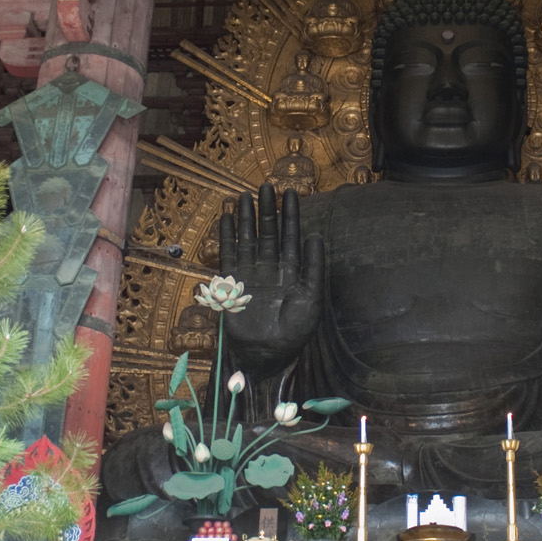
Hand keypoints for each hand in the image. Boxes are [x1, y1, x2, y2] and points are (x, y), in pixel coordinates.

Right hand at [216, 183, 324, 376]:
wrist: (267, 354)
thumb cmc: (294, 332)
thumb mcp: (311, 298)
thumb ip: (313, 267)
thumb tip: (315, 235)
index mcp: (292, 272)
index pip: (292, 236)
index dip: (291, 215)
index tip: (291, 192)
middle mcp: (271, 269)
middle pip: (268, 233)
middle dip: (268, 210)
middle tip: (266, 186)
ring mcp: (251, 274)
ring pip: (248, 239)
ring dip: (247, 218)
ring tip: (244, 196)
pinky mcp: (233, 283)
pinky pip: (229, 254)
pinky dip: (227, 237)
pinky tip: (227, 219)